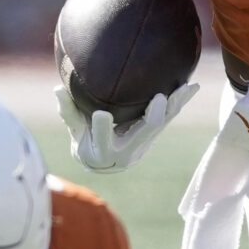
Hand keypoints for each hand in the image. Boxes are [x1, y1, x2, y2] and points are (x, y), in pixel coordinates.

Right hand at [57, 80, 197, 173]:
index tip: (101, 115)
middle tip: (159, 99)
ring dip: (175, 105)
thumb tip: (57, 89)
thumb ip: (68, 112)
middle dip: (152, 118)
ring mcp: (144, 144)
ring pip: (162, 124)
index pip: (103, 140)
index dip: (102, 129)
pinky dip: (179, 102)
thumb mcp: (74, 131)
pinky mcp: (154, 135)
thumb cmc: (85, 143)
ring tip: (189, 86)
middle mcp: (129, 151)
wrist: (104, 162)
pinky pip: (168, 117)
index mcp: (104, 152)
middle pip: (144, 134)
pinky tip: (192, 86)